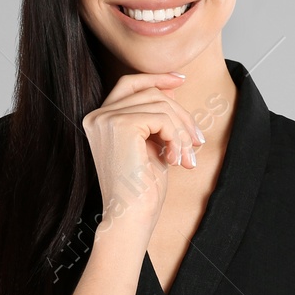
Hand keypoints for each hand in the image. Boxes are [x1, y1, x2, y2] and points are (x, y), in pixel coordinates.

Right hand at [81, 71, 205, 233]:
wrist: (131, 217)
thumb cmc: (141, 189)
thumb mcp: (151, 145)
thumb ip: (155, 117)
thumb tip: (171, 87)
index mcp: (99, 119)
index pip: (129, 83)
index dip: (155, 77)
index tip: (180, 80)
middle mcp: (97, 116)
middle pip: (150, 93)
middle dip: (181, 115)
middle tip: (197, 141)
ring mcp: (106, 119)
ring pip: (160, 104)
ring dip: (182, 130)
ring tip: (188, 157)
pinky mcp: (121, 125)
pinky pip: (162, 118)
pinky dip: (176, 137)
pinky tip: (175, 160)